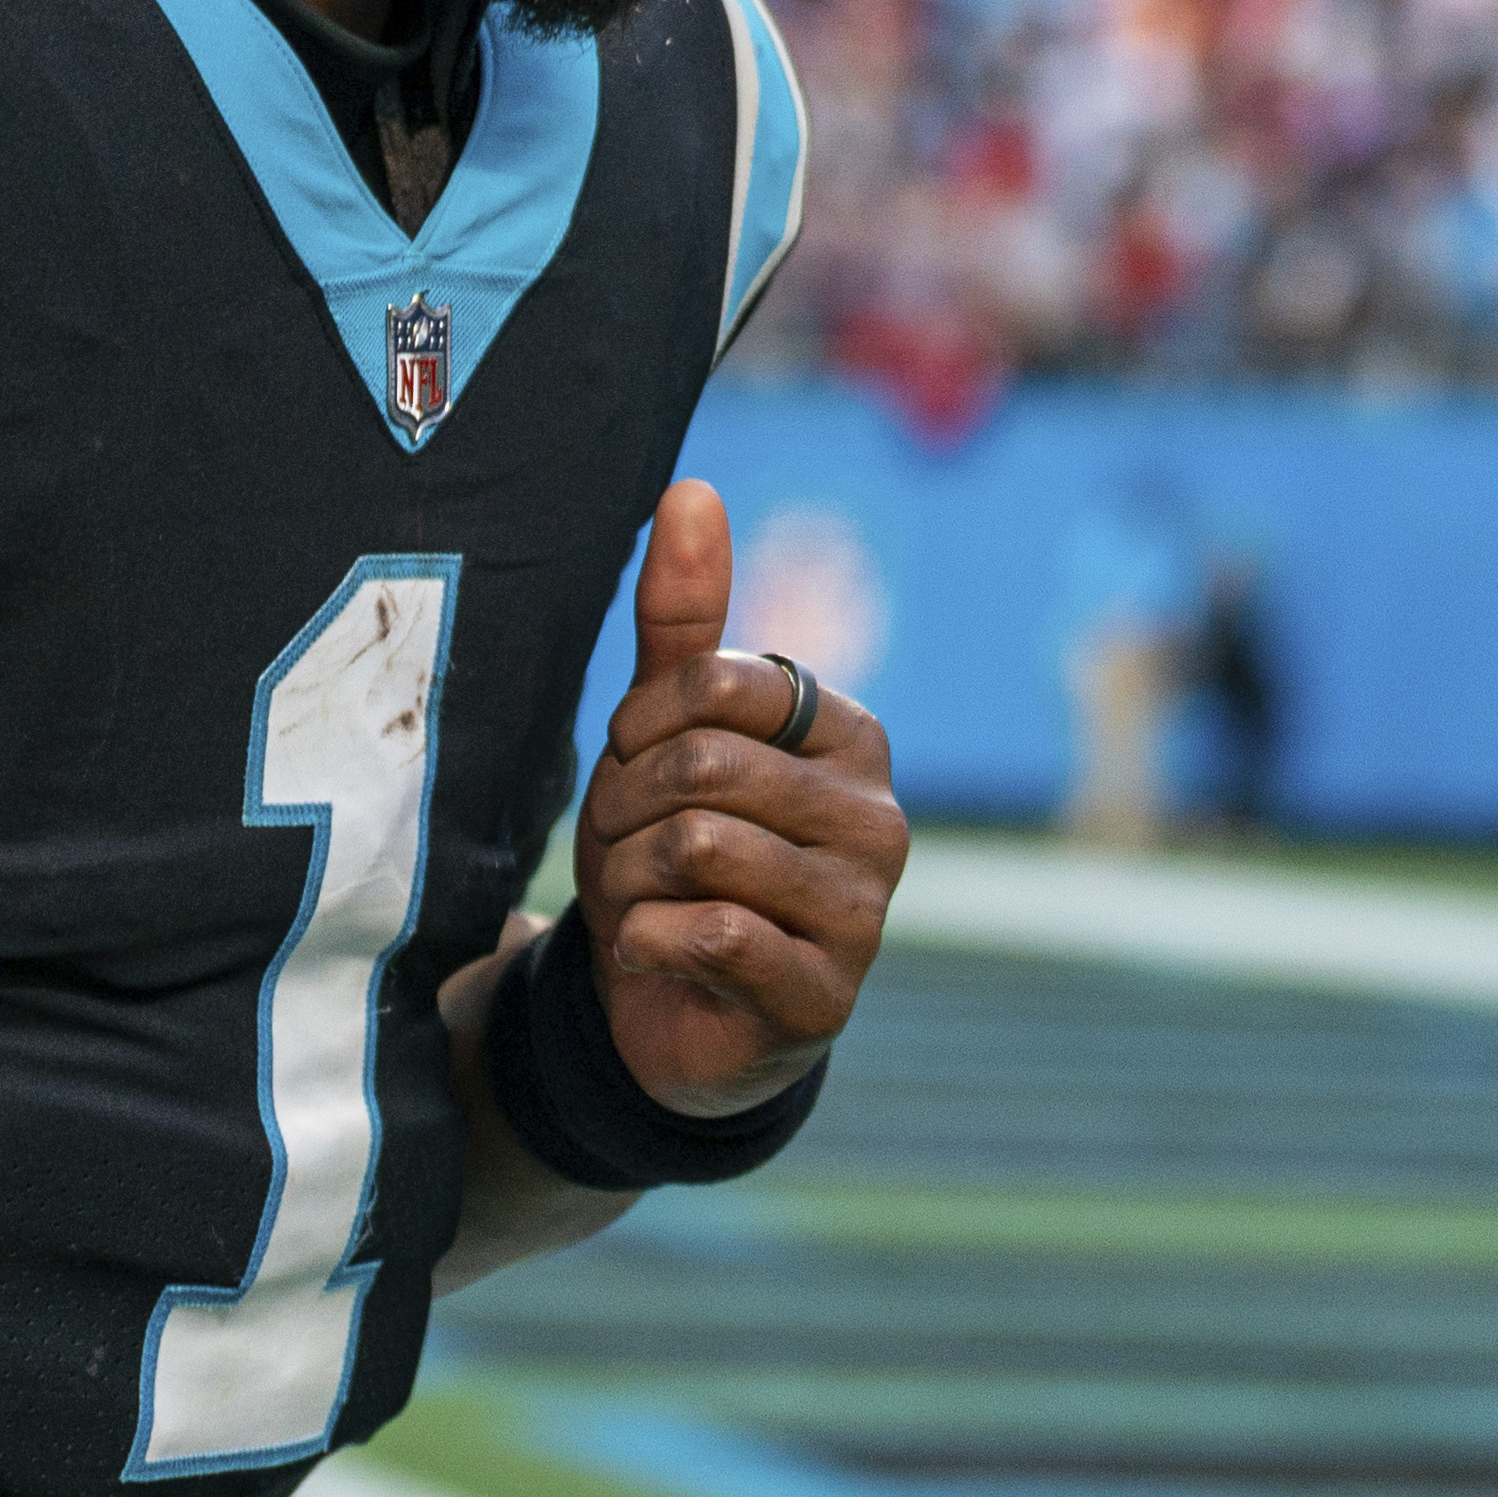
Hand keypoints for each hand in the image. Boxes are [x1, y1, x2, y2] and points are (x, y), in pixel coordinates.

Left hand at [575, 477, 909, 1118]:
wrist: (674, 1009)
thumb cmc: (676, 850)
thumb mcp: (666, 734)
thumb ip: (684, 620)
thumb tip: (692, 488)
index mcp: (849, 734)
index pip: (719, 683)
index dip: (641, 724)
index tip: (631, 765)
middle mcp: (878, 817)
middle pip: (702, 768)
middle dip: (623, 811)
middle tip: (620, 849)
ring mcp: (862, 912)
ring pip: (699, 849)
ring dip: (626, 880)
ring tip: (636, 900)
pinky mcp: (824, 997)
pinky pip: (709, 934)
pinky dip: (647, 942)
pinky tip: (655, 953)